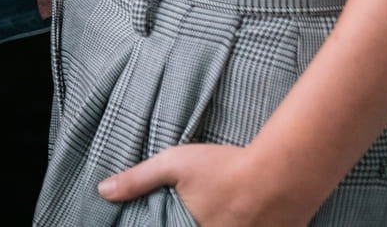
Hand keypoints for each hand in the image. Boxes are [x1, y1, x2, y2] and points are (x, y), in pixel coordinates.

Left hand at [99, 142, 317, 226]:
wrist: (283, 173)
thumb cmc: (225, 166)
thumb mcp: (174, 164)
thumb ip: (137, 180)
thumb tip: (103, 191)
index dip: (167, 225)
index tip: (167, 218)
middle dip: (187, 223)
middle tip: (196, 210)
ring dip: (218, 222)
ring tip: (219, 211)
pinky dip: (242, 225)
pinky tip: (242, 217)